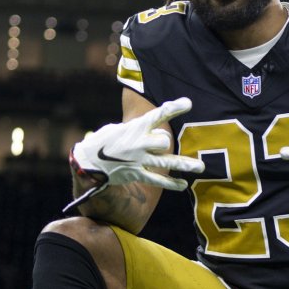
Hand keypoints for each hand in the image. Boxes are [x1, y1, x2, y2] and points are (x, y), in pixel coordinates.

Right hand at [71, 98, 204, 191]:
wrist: (87, 162)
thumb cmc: (103, 142)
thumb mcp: (118, 128)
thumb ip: (137, 128)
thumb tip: (152, 130)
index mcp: (134, 128)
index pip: (157, 115)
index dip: (174, 108)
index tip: (188, 103)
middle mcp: (138, 144)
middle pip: (164, 141)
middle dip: (166, 142)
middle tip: (160, 144)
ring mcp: (138, 160)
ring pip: (166, 162)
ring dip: (185, 165)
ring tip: (201, 167)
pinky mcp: (136, 174)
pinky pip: (157, 180)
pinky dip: (171, 184)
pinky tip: (183, 185)